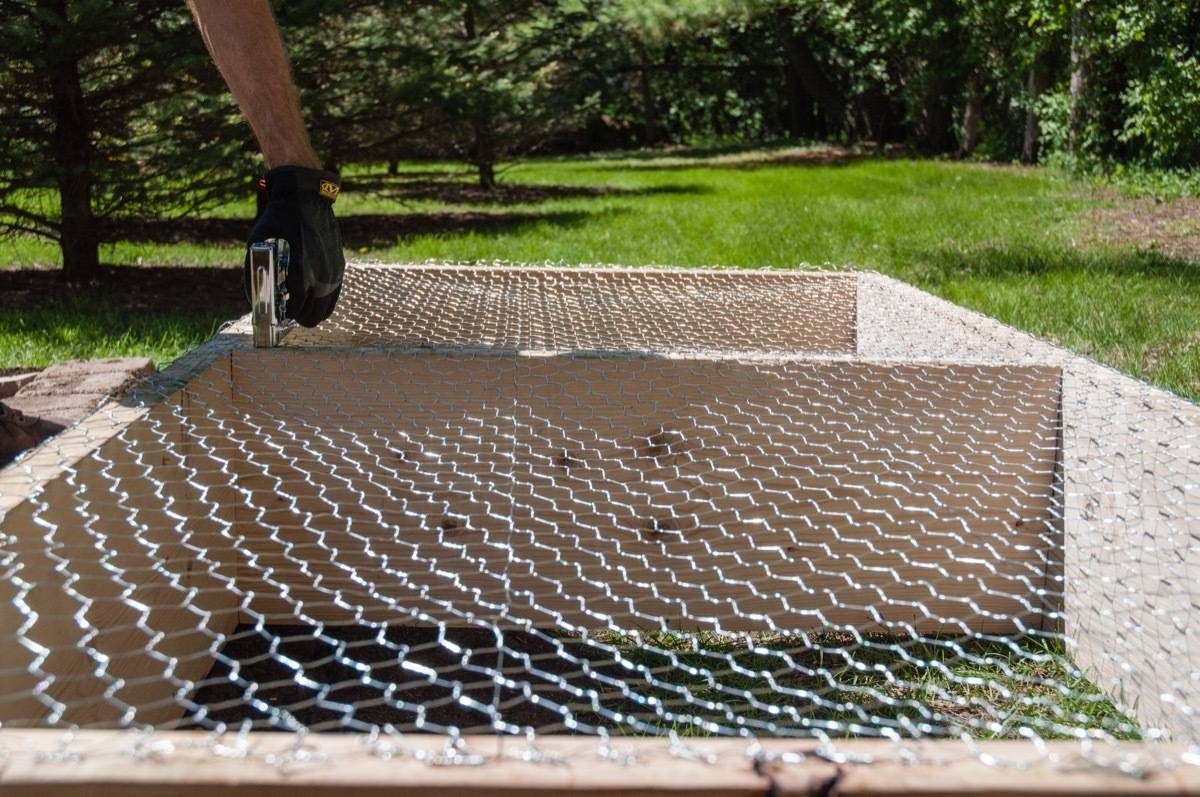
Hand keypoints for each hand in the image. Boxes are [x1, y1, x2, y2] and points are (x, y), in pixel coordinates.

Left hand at [246, 166, 345, 326]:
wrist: (305, 202)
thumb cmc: (276, 225)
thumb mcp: (256, 248)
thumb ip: (254, 277)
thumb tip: (255, 302)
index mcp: (299, 274)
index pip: (294, 312)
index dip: (282, 316)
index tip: (275, 312)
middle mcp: (320, 279)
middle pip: (310, 318)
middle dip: (296, 317)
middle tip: (286, 308)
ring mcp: (333, 275)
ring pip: (324, 312)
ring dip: (310, 311)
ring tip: (298, 302)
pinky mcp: (339, 270)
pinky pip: (332, 298)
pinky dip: (320, 301)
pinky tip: (309, 294)